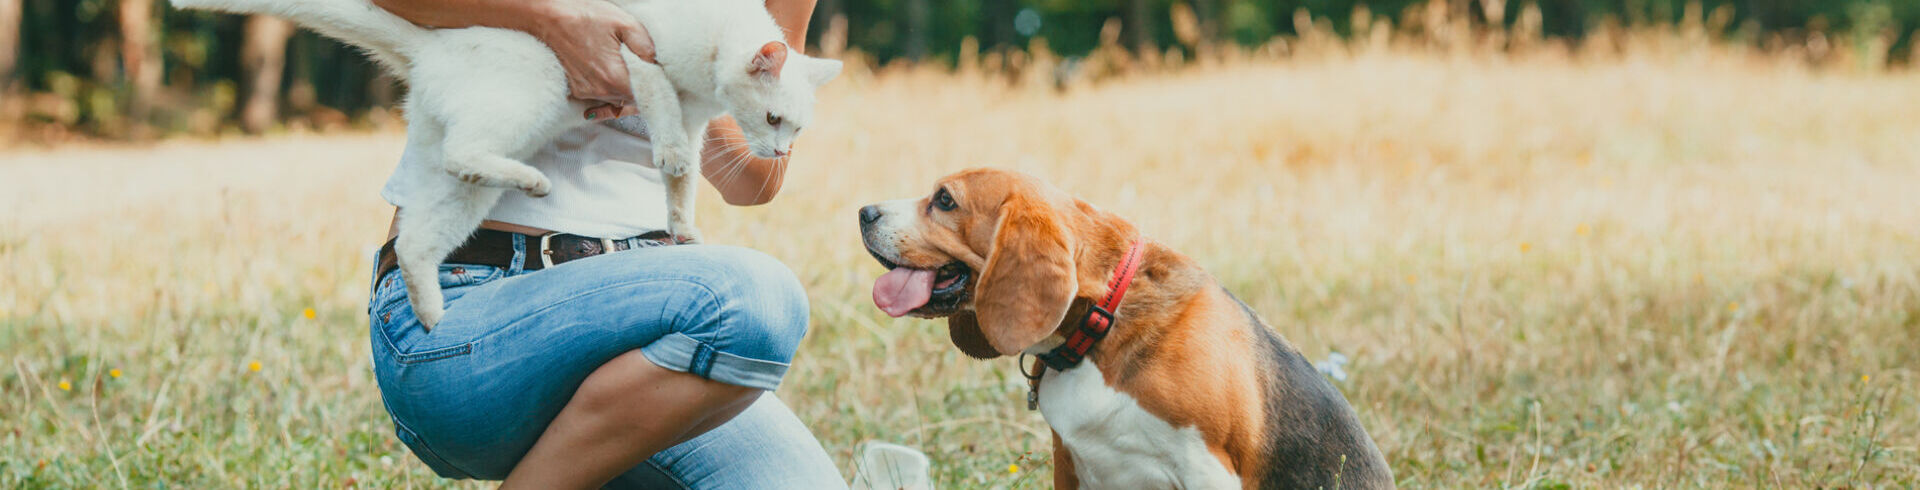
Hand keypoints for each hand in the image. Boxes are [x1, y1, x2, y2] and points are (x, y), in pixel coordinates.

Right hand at [528, 0, 655, 120]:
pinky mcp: (577, 90)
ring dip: (626, 90)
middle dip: (643, 89)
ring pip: (617, 100)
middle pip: (632, 101)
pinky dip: (610, 94)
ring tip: (629, 72)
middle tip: (649, 73)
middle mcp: (600, 91)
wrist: (549, 16)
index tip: (659, 76)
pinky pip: (601, 99)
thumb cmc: (584, 16)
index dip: (656, 87)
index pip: (646, 97)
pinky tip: (615, 84)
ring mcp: (586, 92)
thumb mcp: (624, 23)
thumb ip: (646, 46)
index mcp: (614, 78)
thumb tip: (656, 63)